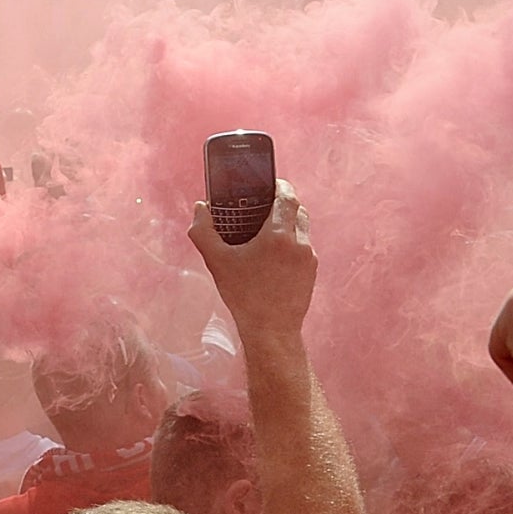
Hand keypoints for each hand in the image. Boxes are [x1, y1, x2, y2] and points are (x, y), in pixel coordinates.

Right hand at [188, 180, 314, 339]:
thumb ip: (203, 231)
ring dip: (288, 223)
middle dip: (283, 203)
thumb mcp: (216, 262)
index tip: (269, 183)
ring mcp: (309, 258)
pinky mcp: (312, 271)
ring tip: (266, 230)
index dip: (279, 185)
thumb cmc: (243, 296)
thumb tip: (200, 208)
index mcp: (278, 236)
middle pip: (298, 209)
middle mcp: (299, 243)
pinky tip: (273, 255)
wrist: (271, 330)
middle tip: (263, 205)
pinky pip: (304, 246)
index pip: (287, 197)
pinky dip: (291, 242)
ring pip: (302, 228)